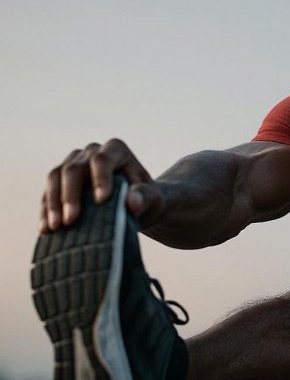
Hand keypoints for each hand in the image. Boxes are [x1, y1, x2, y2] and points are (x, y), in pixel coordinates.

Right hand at [40, 138, 163, 232]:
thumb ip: (145, 197)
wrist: (136, 204)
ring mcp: (73, 163)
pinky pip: (48, 191)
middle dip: (70, 195)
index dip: (100, 179)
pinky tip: (45, 229)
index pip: (102, 160)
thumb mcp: (153, 199)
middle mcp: (92, 151)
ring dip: (52, 204)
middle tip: (71, 221)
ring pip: (54, 177)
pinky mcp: (61, 179)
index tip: (101, 201)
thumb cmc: (148, 200)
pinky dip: (46, 211)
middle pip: (74, 169)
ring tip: (55, 227)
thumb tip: (133, 203)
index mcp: (116, 150)